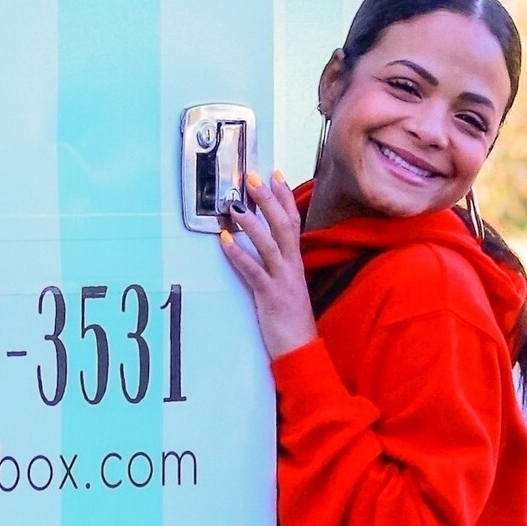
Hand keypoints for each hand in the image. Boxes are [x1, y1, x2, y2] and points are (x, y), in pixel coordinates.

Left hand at [218, 173, 317, 359]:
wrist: (300, 349)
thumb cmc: (292, 320)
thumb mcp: (289, 286)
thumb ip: (280, 266)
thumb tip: (267, 248)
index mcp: (296, 263)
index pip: (294, 222)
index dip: (285, 198)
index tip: (276, 176)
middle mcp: (292, 267)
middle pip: (283, 225)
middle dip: (269, 200)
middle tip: (253, 178)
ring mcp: (282, 280)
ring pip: (270, 244)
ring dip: (252, 222)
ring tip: (236, 205)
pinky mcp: (270, 296)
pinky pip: (253, 271)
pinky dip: (238, 254)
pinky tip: (225, 241)